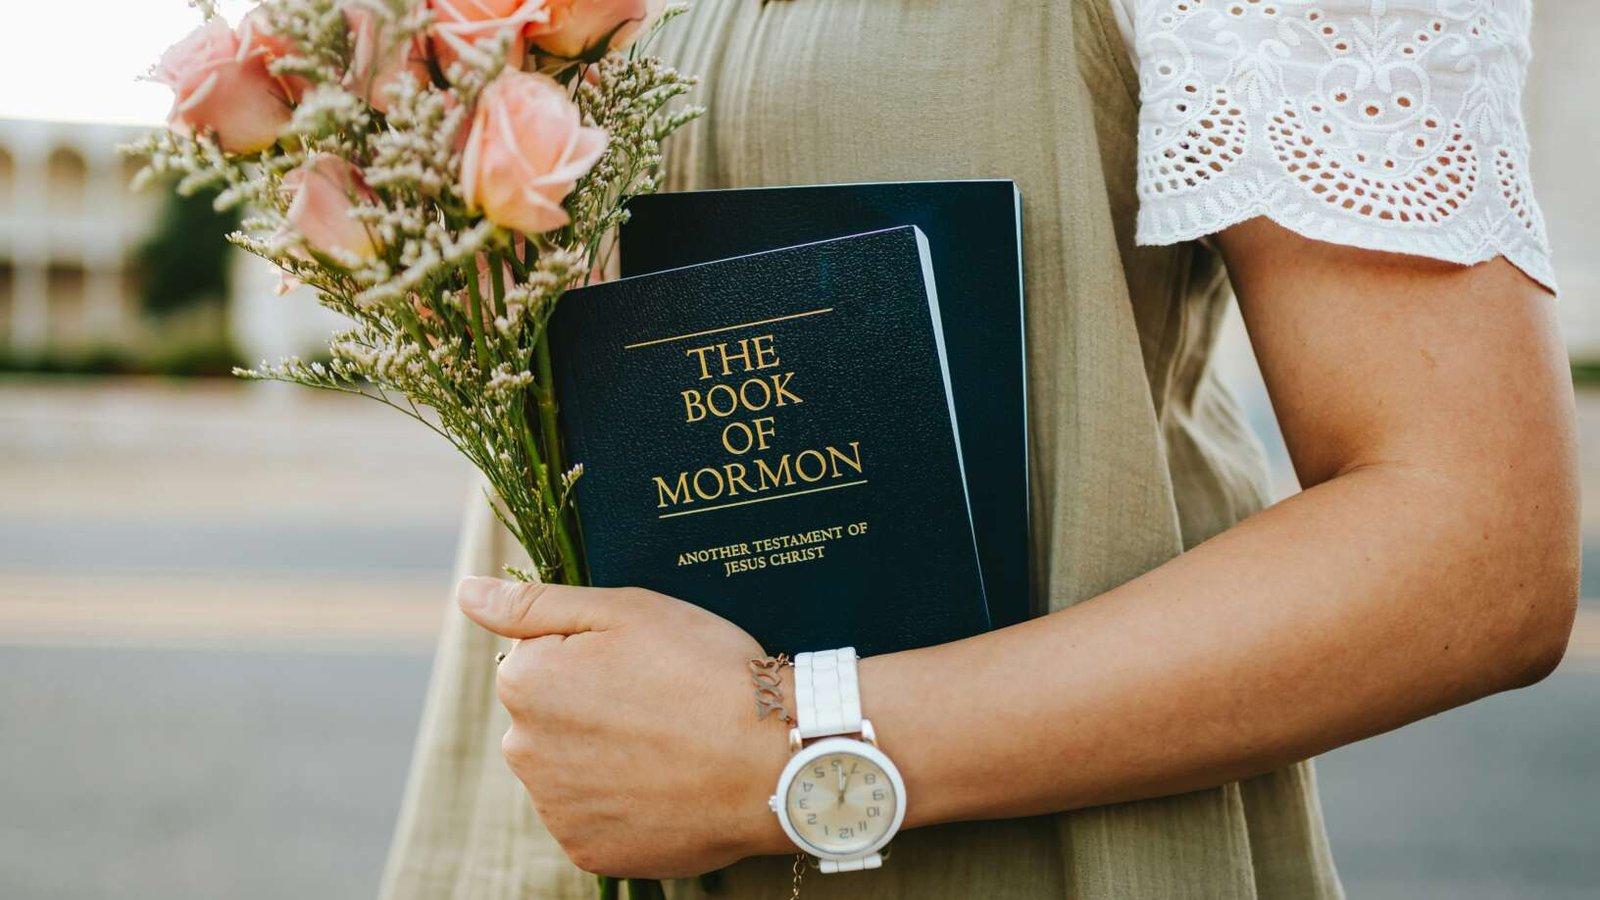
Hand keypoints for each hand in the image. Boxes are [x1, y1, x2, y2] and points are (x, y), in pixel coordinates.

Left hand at [457, 577, 793, 878]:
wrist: (772, 761)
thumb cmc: (704, 670)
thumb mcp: (624, 610)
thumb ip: (533, 603)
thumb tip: (466, 592)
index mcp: (524, 683)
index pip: (538, 658)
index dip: (593, 653)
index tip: (642, 660)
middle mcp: (522, 752)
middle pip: (549, 717)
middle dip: (591, 707)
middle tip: (661, 701)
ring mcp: (556, 809)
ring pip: (571, 769)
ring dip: (606, 756)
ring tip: (670, 743)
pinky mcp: (589, 852)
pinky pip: (595, 817)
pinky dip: (624, 802)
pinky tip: (667, 783)